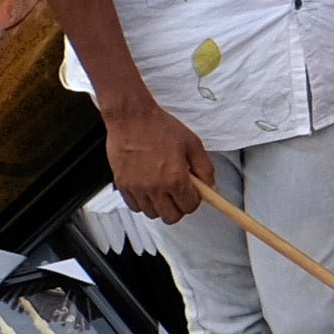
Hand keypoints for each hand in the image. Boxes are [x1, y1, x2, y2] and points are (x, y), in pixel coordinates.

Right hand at [98, 90, 217, 223]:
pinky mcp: (123, 185)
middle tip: (180, 194)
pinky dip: (143, 202)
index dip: (194, 200)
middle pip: (171, 216)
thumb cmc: (159, 127)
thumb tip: (210, 186)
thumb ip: (204, 168)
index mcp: (175, 178)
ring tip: (163, 189)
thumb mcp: (192, 143)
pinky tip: (148, 189)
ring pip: (152, 214)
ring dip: (161, 206)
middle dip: (179, 207)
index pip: (189, 206)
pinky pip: (135, 206)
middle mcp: (155, 187)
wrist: (132, 117)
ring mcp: (137, 188)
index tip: (193, 193)